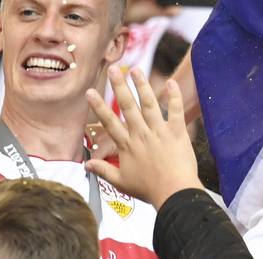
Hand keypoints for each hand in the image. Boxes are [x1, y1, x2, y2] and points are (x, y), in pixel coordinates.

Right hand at [85, 66, 202, 209]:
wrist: (174, 193)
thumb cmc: (148, 189)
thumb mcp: (121, 182)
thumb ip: (103, 170)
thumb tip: (86, 165)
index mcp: (127, 145)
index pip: (109, 122)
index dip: (98, 106)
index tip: (90, 92)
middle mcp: (141, 134)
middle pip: (127, 106)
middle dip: (119, 86)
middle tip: (113, 69)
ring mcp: (158, 131)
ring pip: (149, 103)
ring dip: (142, 85)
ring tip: (135, 69)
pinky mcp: (176, 132)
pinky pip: (175, 110)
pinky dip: (173, 97)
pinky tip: (170, 82)